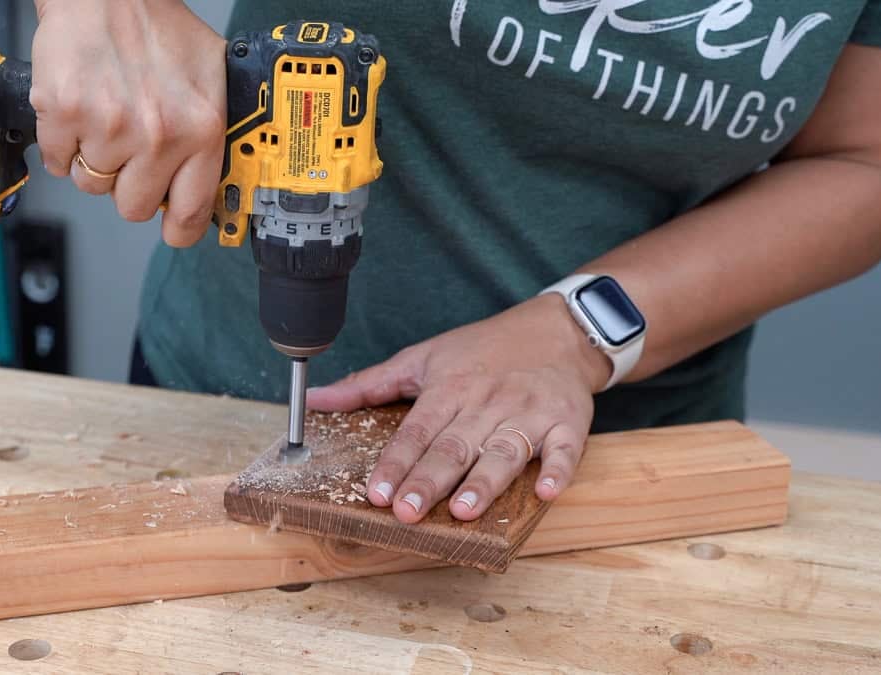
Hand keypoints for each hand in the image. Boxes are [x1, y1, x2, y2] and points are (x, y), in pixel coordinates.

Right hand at [30, 0, 227, 245]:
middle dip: (129, 185)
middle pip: (134, 207)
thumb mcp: (210, 78)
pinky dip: (63, 144)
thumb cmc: (158, 30)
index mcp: (200, 130)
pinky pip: (58, 162)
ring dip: (95, 161)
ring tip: (106, 119)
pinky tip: (80, 112)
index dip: (180, 229)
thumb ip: (212, 132)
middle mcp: (157, 135)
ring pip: (93, 185)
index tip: (174, 229)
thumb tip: (216, 183)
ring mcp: (108, 128)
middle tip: (131, 152)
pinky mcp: (64, 115)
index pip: (192, 212)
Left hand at [307, 295, 610, 522]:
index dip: (395, 462)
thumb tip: (314, 400)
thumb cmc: (484, 349)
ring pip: (503, 451)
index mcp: (450, 388)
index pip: (417, 430)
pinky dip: (558, 471)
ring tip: (464, 511)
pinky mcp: (567, 423)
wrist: (556, 330)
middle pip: (454, 446)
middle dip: (430, 480)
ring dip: (484, 482)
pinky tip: (546, 492)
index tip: (375, 492)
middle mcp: (487, 402)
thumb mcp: (423, 357)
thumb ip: (369, 384)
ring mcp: (529, 413)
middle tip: (406, 511)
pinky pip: (565, 449)